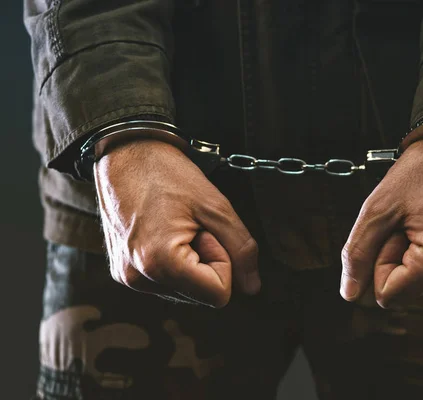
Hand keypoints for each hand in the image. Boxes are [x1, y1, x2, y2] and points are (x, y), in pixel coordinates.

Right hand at [94, 139, 259, 307]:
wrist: (126, 152)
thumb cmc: (169, 174)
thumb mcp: (216, 207)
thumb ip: (241, 249)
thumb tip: (252, 288)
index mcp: (159, 264)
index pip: (217, 295)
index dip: (223, 261)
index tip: (206, 230)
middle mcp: (138, 279)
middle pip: (201, 295)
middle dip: (206, 262)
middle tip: (190, 225)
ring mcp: (127, 277)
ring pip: (185, 291)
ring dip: (190, 262)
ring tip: (175, 227)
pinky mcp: (122, 271)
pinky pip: (165, 282)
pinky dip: (174, 262)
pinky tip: (163, 232)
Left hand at [341, 138, 422, 307]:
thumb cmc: (421, 172)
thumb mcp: (377, 210)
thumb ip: (357, 254)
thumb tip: (349, 293)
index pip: (386, 295)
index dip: (380, 261)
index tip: (396, 228)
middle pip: (401, 289)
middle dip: (394, 255)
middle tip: (408, 220)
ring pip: (413, 279)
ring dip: (406, 251)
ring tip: (419, 218)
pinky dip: (421, 248)